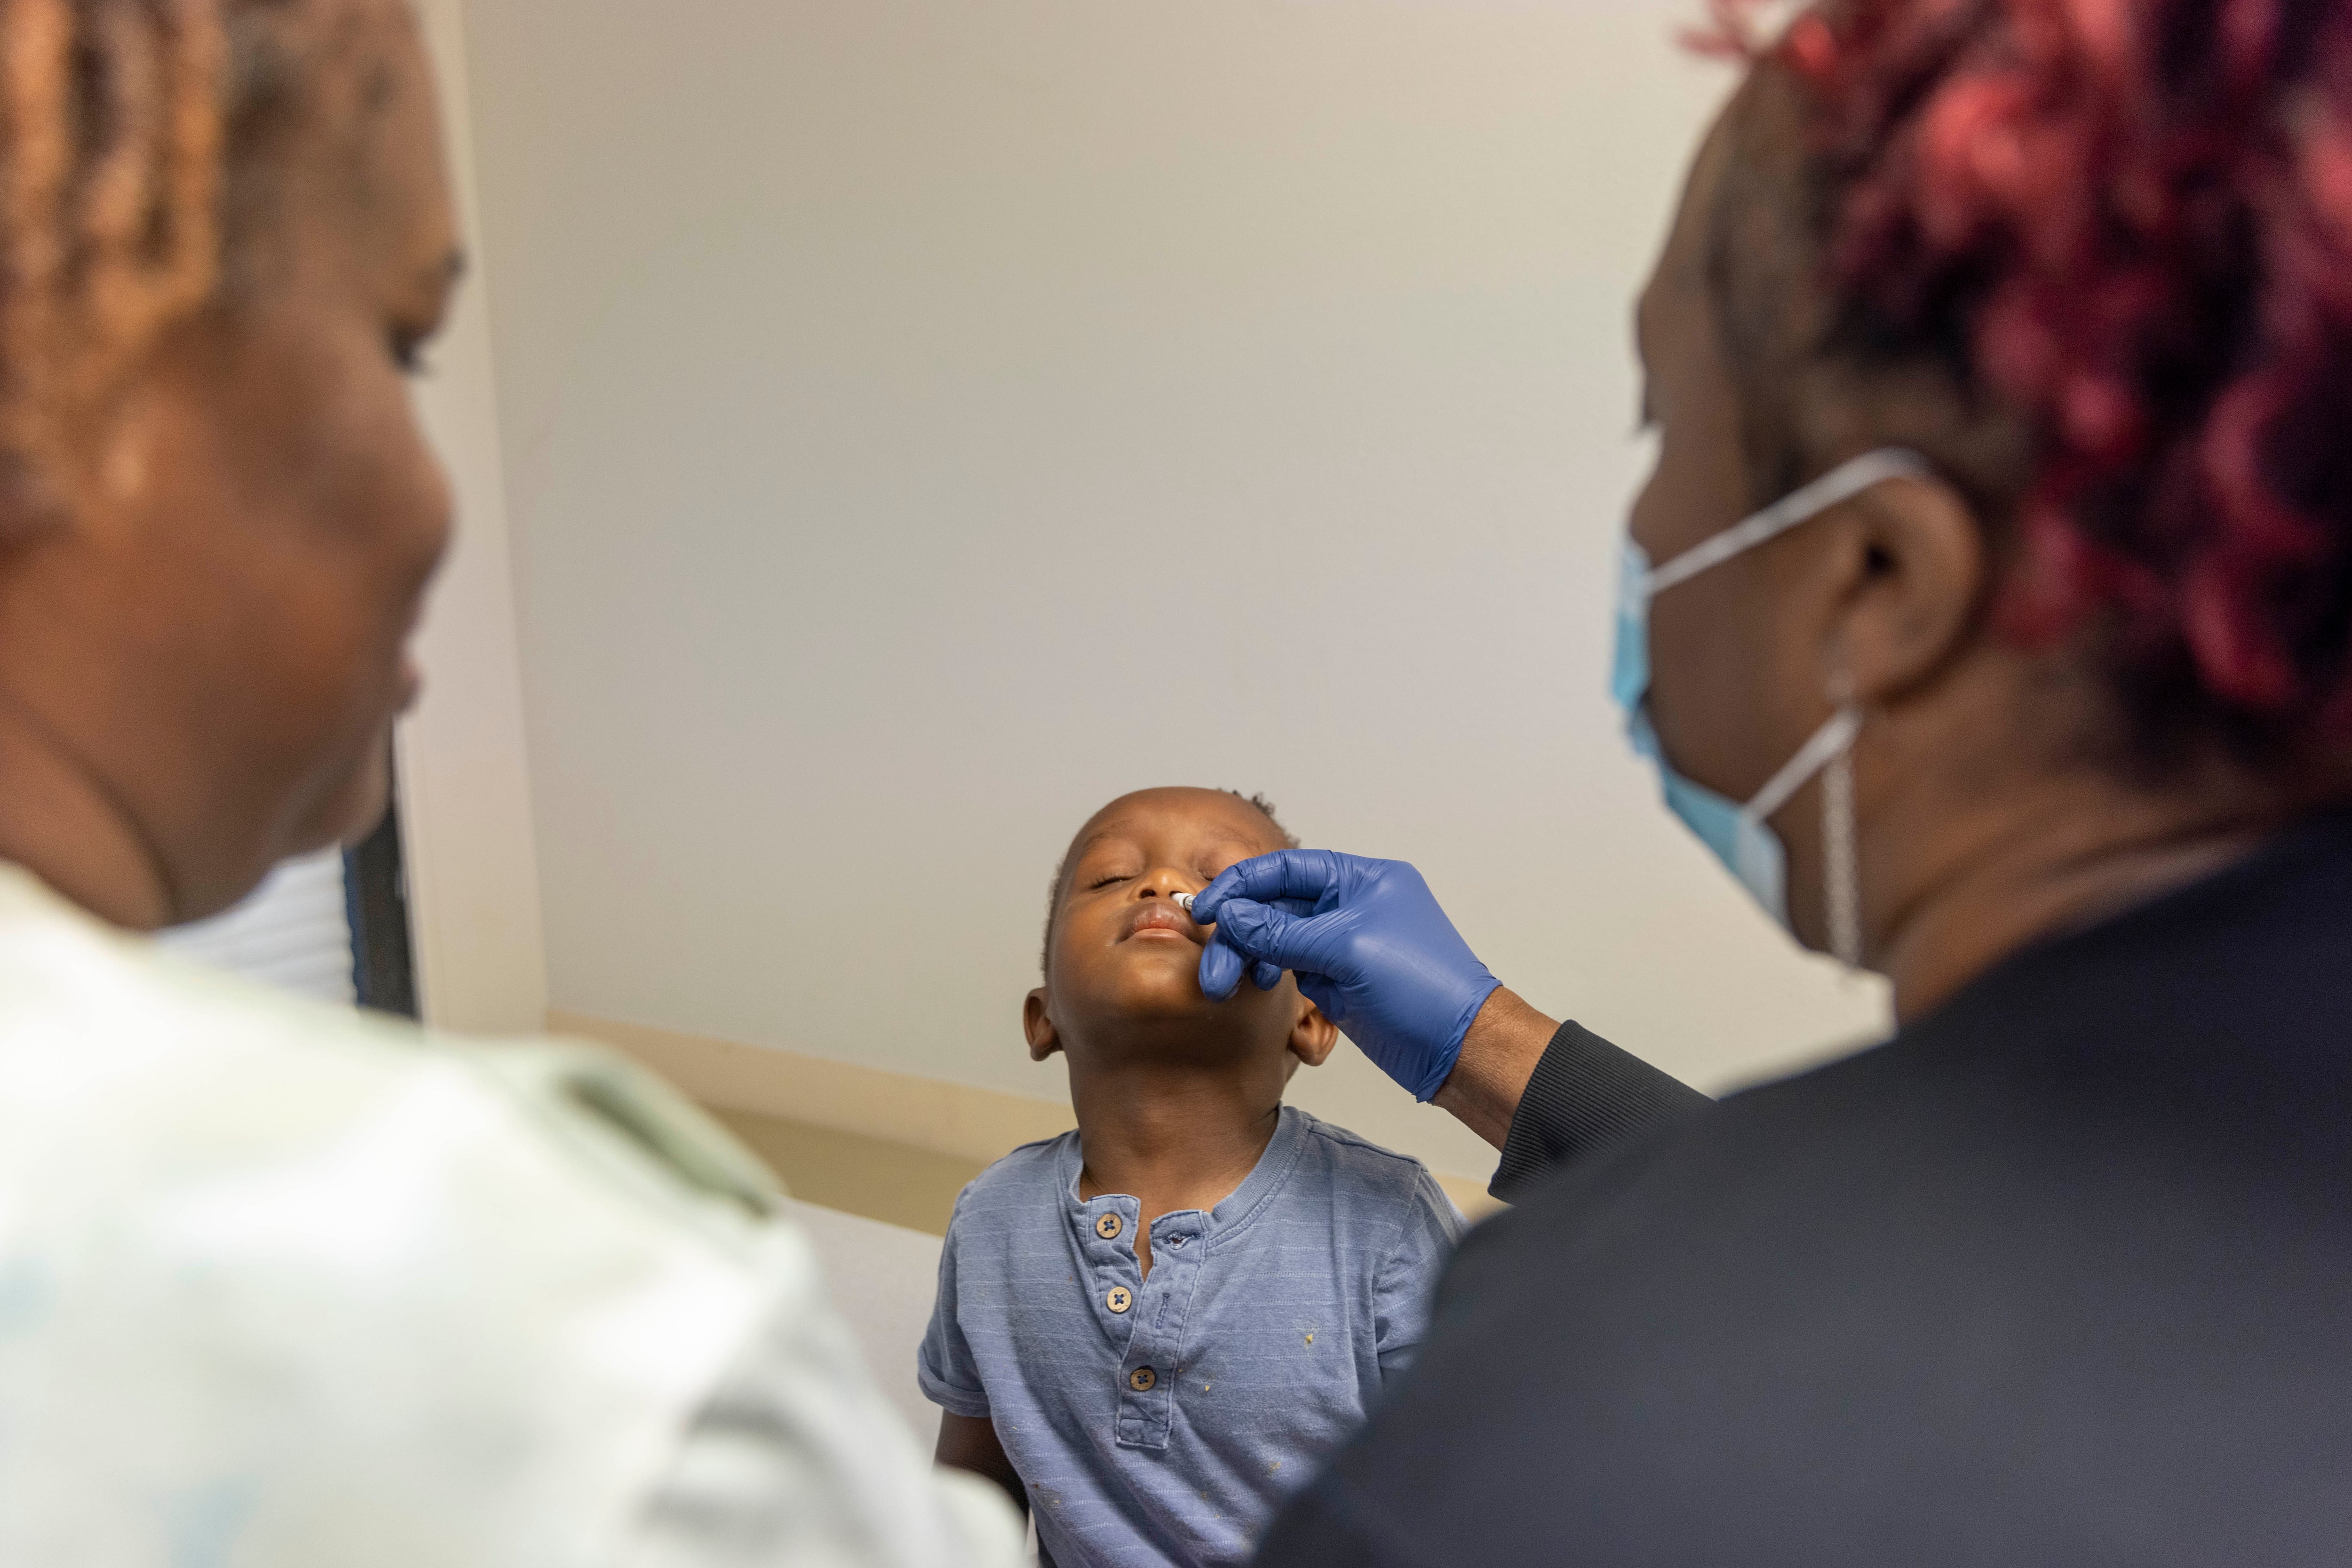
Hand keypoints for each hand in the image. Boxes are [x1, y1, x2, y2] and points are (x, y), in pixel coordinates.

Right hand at [1191, 849, 1499, 1101]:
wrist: (1458, 1050)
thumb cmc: (1423, 987)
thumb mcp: (1346, 950)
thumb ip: (1282, 932)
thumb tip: (1230, 915)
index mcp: (1362, 880)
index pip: (1287, 868)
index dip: (1240, 885)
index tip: (1204, 909)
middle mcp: (1350, 906)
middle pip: (1275, 904)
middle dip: (1239, 930)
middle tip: (1212, 966)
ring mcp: (1342, 944)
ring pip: (1276, 939)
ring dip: (1246, 955)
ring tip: (1224, 984)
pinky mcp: (1337, 979)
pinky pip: (1288, 965)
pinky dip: (1265, 971)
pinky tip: (1250, 984)